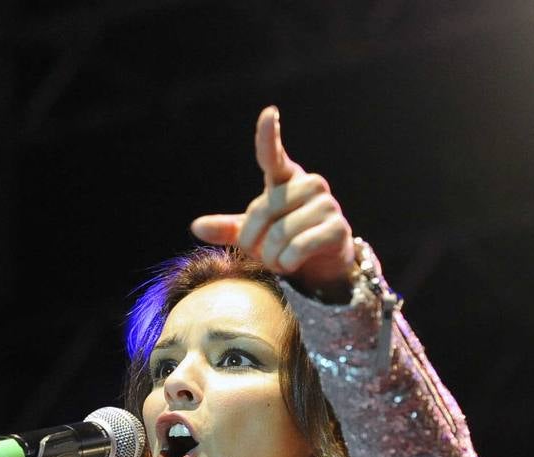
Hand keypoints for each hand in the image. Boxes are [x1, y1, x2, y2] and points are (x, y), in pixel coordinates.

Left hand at [190, 106, 355, 299]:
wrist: (321, 265)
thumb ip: (228, 229)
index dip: (269, 136)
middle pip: (262, 210)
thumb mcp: (253, 235)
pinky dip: (288, 262)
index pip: (273, 156)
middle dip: (253, 241)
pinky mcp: (338, 228)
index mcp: (286, 179)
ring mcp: (327, 204)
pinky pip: (299, 247)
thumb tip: (196, 227)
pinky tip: (291, 265)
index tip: (269, 114)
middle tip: (261, 255)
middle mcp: (309, 184)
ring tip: (278, 261)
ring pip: (280, 233)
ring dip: (271, 257)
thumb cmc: (283, 242)